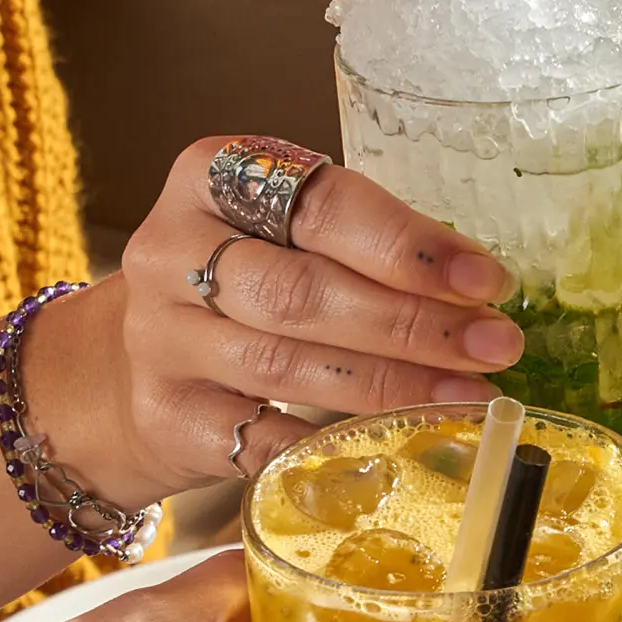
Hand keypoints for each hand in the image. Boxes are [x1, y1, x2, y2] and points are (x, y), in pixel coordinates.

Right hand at [38, 139, 526, 503]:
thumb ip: (365, 247)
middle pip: (303, 291)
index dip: (412, 247)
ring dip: (392, 383)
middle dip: (413, 323)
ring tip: (468, 393)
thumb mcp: (288, 234)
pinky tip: (397, 443)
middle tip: (494, 345)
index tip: (487, 281)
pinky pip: (262, 438)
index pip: (324, 206)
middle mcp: (173, 250)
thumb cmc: (241, 283)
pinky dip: (335, 444)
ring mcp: (162, 338)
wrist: (127, 365)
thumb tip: (480, 293)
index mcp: (214, 177)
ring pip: (286, 365)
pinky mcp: (167, 416)